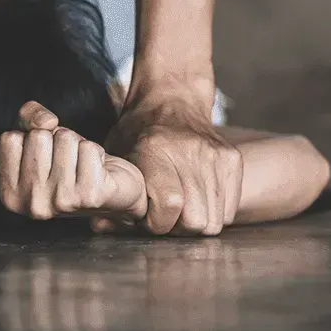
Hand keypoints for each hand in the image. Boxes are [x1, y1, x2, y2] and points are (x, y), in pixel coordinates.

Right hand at [0, 101, 147, 221]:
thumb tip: (46, 121)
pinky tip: (96, 171)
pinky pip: (89, 147)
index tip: (43, 157)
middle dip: (55, 140)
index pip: (8, 138)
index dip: (30, 138)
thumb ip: (27, 118)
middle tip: (65, 161)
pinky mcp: (90, 196)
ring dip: (77, 145)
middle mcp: (33, 204)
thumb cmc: (70, 163)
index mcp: (10, 195)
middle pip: (38, 136)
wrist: (112, 193)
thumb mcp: (39, 138)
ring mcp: (61, 202)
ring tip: (81, 165)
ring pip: (65, 139)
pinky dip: (96, 152)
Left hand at [103, 93, 243, 235]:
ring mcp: (215, 155)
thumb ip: (111, 191)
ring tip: (180, 208)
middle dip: (178, 229)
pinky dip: (212, 213)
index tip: (147, 218)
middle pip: (196, 221)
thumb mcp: (117, 156)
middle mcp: (190, 152)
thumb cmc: (138, 133)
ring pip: (214, 221)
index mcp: (155, 150)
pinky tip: (196, 200)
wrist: (172, 101)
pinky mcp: (232, 160)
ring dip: (196, 223)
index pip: (169, 205)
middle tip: (165, 216)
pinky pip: (228, 210)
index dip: (156, 223)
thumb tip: (99, 226)